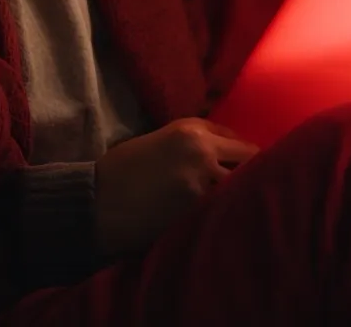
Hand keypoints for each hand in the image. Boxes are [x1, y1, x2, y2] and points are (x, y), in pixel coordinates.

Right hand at [93, 118, 256, 256]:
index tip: (245, 168)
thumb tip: (228, 153)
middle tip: (253, 189)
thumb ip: (194, 141)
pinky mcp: (195, 210)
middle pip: (251, 160)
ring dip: (241, 196)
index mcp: (191, 129)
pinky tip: (221, 220)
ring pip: (241, 187)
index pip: (238, 140)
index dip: (245, 157)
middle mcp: (201, 149)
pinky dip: (225, 214)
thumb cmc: (123, 169)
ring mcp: (201, 181)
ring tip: (242, 207)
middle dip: (254, 175)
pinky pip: (223, 210)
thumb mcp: (159, 140)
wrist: (95, 200)